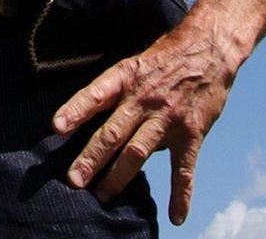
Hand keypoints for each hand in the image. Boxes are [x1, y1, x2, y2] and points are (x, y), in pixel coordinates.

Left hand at [52, 24, 240, 225]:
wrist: (208, 49)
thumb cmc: (162, 59)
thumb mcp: (132, 65)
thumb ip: (113, 93)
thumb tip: (86, 121)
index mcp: (125, 78)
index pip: (95, 94)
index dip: (75, 110)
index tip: (56, 127)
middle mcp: (144, 99)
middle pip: (113, 132)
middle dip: (91, 158)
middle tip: (74, 180)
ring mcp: (168, 118)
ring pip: (138, 152)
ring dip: (118, 177)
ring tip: (102, 195)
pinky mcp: (191, 133)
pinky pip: (184, 169)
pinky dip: (181, 194)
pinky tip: (175, 216)